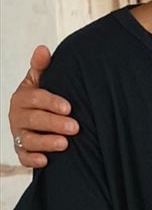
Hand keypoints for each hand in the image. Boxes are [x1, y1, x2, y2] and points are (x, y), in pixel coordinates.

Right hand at [9, 45, 78, 167]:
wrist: (39, 119)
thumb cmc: (43, 98)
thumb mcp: (40, 81)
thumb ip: (41, 67)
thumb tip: (42, 48)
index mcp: (23, 97)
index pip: (34, 98)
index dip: (51, 102)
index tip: (69, 107)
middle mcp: (18, 116)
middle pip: (34, 120)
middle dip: (54, 123)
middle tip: (75, 127)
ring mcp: (19, 134)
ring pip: (29, 140)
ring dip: (46, 142)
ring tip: (65, 144)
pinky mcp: (22, 150)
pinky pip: (23, 157)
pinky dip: (32, 160)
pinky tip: (46, 161)